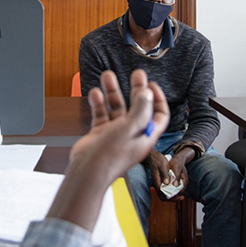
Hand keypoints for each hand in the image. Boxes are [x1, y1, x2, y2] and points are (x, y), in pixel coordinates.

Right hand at [69, 69, 169, 184]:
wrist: (87, 172)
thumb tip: (147, 92)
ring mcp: (115, 134)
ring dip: (113, 92)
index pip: (159, 116)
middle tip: (136, 74)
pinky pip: (101, 115)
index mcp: (145, 135)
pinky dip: (99, 103)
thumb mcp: (130, 127)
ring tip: (107, 76)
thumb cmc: (111, 155)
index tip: (152, 84)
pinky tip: (95, 93)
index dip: (158, 99)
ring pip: (116, 108)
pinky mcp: (100, 134)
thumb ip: (140, 109)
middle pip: (138, 108)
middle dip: (136, 89)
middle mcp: (132, 134)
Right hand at [150, 148, 192, 200]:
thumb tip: (166, 183)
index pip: (163, 194)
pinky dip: (171, 191)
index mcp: (157, 181)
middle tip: (181, 197)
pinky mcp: (160, 181)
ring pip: (164, 194)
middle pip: (163, 196)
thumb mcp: (163, 166)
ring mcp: (158, 183)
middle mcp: (157, 184)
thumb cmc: (158, 160)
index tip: (179, 197)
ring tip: (180, 194)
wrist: (153, 156)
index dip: (171, 198)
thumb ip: (164, 175)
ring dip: (172, 195)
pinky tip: (176, 188)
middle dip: (173, 199)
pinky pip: (165, 189)